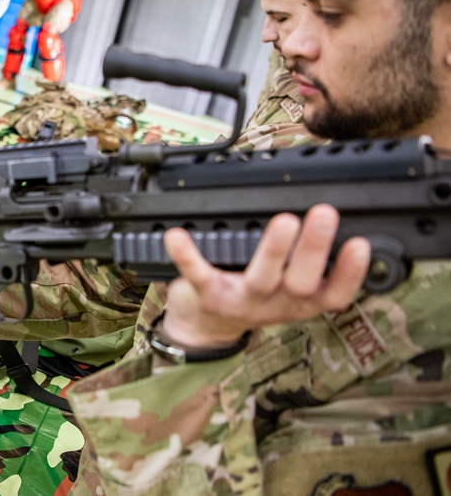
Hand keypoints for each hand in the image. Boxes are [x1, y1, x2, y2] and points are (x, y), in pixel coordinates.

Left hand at [160, 204, 370, 347]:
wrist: (205, 326)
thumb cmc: (252, 296)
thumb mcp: (288, 289)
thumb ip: (308, 264)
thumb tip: (330, 219)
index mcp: (301, 302)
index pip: (335, 294)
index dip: (350, 273)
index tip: (360, 244)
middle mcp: (276, 304)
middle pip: (302, 283)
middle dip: (314, 248)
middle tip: (324, 214)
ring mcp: (241, 301)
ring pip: (261, 279)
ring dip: (274, 250)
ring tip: (284, 221)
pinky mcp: (207, 295)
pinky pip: (198, 274)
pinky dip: (187, 255)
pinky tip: (178, 235)